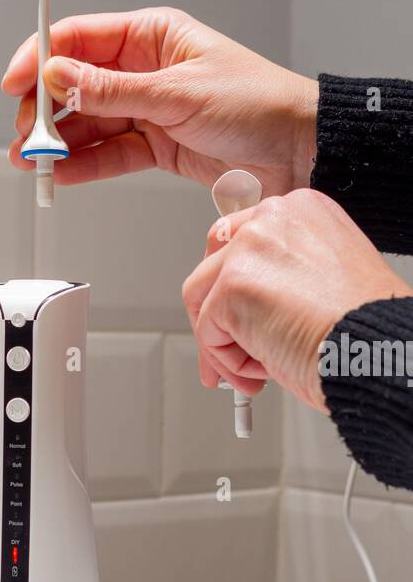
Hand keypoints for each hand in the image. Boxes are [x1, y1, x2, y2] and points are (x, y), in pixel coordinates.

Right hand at [2, 7, 317, 195]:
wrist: (297, 151)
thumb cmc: (259, 105)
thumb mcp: (179, 93)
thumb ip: (115, 91)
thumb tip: (62, 79)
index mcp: (152, 36)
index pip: (80, 39)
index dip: (41, 58)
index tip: (15, 83)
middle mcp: (145, 70)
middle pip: (75, 85)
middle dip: (44, 110)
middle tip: (26, 135)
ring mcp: (147, 109)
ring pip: (88, 123)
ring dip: (57, 144)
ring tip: (33, 162)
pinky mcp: (155, 145)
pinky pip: (108, 153)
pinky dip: (83, 165)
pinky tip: (62, 174)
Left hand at [182, 189, 410, 409]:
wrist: (378, 350)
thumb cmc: (363, 327)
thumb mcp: (323, 283)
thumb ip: (279, 282)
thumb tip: (239, 313)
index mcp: (301, 212)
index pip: (239, 242)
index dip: (231, 289)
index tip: (240, 320)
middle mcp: (274, 218)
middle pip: (211, 267)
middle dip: (215, 317)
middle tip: (231, 354)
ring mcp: (250, 248)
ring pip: (202, 301)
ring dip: (224, 345)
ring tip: (260, 369)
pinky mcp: (232, 285)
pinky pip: (206, 333)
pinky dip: (228, 362)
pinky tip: (265, 369)